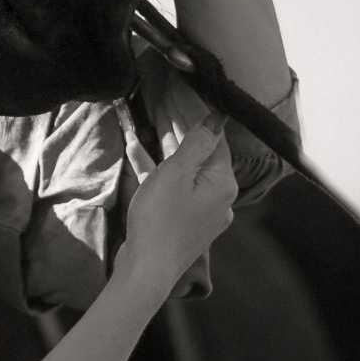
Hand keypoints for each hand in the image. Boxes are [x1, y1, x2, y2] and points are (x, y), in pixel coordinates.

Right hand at [120, 110, 236, 289]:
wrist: (146, 270)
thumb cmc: (160, 221)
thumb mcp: (176, 174)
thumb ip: (196, 143)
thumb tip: (217, 117)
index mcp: (223, 183)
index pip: (216, 137)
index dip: (198, 111)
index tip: (183, 90)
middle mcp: (219, 197)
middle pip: (201, 152)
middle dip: (182, 125)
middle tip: (165, 98)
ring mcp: (202, 211)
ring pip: (186, 168)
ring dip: (167, 145)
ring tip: (150, 120)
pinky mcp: (183, 220)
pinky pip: (173, 186)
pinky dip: (157, 169)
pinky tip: (136, 151)